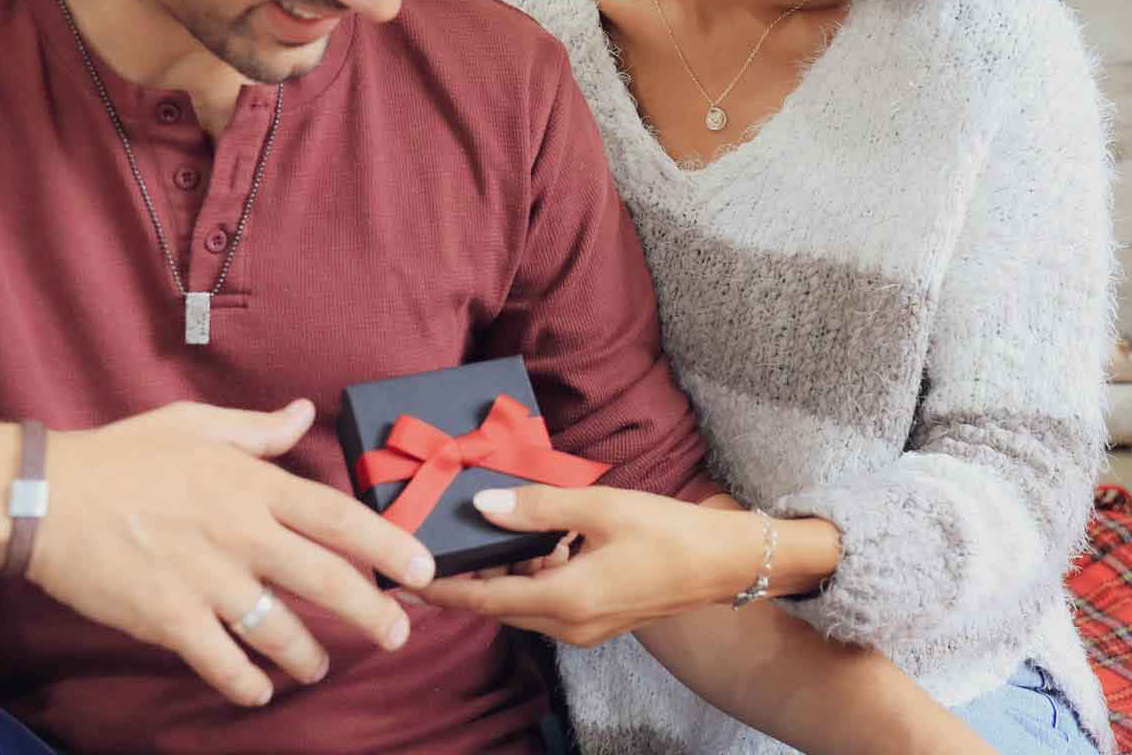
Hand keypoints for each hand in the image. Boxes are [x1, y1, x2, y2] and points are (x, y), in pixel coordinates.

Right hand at [28, 400, 435, 707]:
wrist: (49, 498)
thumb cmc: (126, 456)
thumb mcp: (197, 424)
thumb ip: (258, 428)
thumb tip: (304, 412)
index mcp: (254, 485)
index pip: (338, 517)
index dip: (387, 544)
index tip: (421, 568)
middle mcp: (242, 534)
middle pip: (325, 578)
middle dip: (370, 610)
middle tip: (398, 634)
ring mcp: (207, 579)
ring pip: (278, 627)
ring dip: (308, 654)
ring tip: (322, 667)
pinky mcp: (168, 617)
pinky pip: (219, 659)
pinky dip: (245, 680)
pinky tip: (260, 690)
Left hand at [418, 485, 771, 643]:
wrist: (724, 562)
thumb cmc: (667, 531)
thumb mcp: (601, 508)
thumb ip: (539, 507)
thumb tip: (484, 505)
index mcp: (566, 600)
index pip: (486, 602)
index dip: (444, 593)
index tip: (407, 583)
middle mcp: (570, 625)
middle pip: (499, 607)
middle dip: (464, 585)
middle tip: (430, 555)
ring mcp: (586, 627)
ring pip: (523, 605)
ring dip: (499, 579)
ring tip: (476, 540)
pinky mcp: (599, 618)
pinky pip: (548, 602)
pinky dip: (530, 578)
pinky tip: (534, 544)